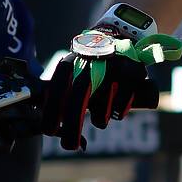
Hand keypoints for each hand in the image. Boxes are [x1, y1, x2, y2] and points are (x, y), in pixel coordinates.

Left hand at [39, 27, 181, 150]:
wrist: (122, 35)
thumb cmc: (91, 64)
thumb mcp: (73, 71)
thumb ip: (61, 94)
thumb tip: (50, 126)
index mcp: (70, 63)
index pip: (57, 88)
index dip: (52, 111)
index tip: (49, 131)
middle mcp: (90, 63)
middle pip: (79, 98)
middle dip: (73, 126)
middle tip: (70, 146)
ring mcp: (112, 67)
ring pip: (102, 106)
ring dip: (98, 120)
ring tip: (99, 118)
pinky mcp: (133, 72)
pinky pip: (121, 106)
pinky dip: (117, 113)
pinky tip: (115, 110)